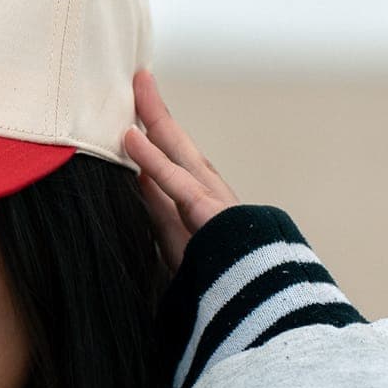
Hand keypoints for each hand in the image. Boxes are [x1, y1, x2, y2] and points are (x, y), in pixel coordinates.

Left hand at [121, 69, 240, 276]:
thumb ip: (159, 212)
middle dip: (158, 113)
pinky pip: (176, 183)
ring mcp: (212, 202)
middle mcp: (211, 195)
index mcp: (204, 205)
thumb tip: (140, 178)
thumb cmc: (217, 284)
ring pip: (179, 152)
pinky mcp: (209, 216)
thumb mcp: (177, 246)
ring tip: (138, 87)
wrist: (255, 306)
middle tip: (140, 80)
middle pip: (179, 145)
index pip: (176, 162)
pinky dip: (152, 158)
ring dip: (156, 119)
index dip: (156, 136)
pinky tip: (132, 135)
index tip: (135, 117)